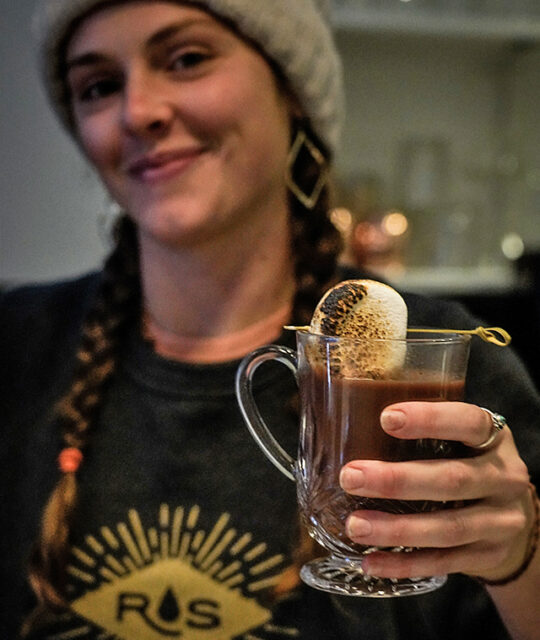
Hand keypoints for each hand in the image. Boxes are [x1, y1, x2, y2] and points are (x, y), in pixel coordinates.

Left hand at [339, 402, 532, 580]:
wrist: (512, 514)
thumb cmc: (466, 462)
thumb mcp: (459, 438)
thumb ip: (421, 430)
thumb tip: (343, 420)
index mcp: (494, 437)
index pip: (468, 422)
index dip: (430, 419)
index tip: (386, 419)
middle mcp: (504, 478)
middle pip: (452, 480)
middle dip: (397, 480)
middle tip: (350, 477)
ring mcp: (500, 521)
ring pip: (448, 528)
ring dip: (397, 529)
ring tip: (355, 525)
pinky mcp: (488, 556)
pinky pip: (444, 563)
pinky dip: (405, 564)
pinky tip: (371, 560)